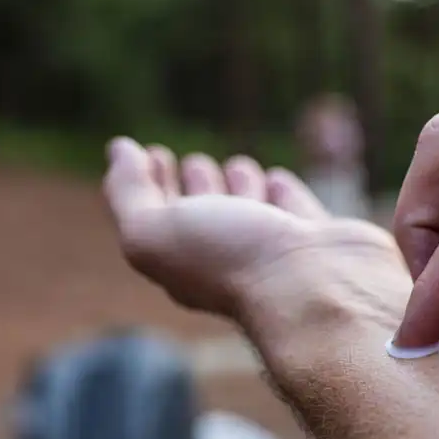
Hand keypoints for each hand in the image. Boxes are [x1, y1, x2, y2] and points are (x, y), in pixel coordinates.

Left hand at [103, 137, 407, 326]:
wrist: (318, 288)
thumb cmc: (233, 262)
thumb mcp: (155, 231)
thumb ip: (128, 193)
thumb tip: (120, 150)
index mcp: (183, 261)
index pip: (159, 217)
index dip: (150, 184)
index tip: (153, 153)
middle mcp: (228, 257)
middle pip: (207, 214)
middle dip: (196, 185)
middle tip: (194, 163)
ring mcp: (275, 250)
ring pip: (253, 210)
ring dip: (241, 187)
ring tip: (238, 168)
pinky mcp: (318, 241)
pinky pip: (296, 211)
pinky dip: (284, 194)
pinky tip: (278, 182)